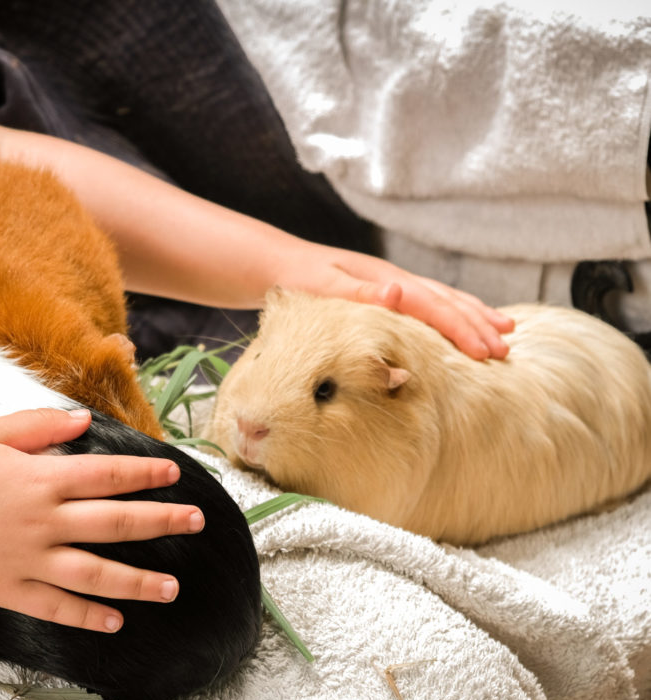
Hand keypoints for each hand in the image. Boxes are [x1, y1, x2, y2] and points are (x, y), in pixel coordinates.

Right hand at [0, 408, 203, 633]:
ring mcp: (28, 560)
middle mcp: (42, 521)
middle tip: (197, 522)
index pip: (108, 475)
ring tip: (172, 587)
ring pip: (96, 574)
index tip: (175, 475)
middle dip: (162, 522)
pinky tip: (116, 622)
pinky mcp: (9, 590)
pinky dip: (89, 617)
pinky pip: (58, 608)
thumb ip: (40, 426)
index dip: (146, 475)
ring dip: (139, 582)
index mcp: (40, 477)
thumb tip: (85, 421)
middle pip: (115, 523)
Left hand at [284, 243, 514, 359]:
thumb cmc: (295, 281)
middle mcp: (394, 279)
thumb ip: (359, 293)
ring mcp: (392, 283)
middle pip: (446, 301)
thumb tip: (398, 292)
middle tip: (506, 352)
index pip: (432, 306)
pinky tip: (466, 320)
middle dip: (478, 325)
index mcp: (384, 281)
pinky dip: (454, 311)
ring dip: (474, 315)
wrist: (275, 264)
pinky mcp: (386, 291)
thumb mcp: (321, 287)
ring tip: (506, 330)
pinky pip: (430, 302)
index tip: (485, 351)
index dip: (461, 329)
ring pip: (443, 298)